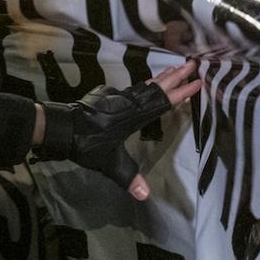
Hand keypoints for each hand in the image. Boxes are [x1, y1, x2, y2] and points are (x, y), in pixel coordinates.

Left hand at [39, 62, 203, 198]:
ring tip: (174, 68)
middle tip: (192, 63)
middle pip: (156, 87)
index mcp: (134, 115)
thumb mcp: (110, 164)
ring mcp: (116, 96)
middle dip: (176, 76)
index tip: (197, 83)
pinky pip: (132, 88)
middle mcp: (128, 101)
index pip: (163, 102)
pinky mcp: (106, 95)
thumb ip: (129, 178)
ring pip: (144, 84)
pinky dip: (145, 84)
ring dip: (161, 78)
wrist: (62, 128)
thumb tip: (145, 196)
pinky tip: (146, 85)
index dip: (181, 94)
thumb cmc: (88, 145)